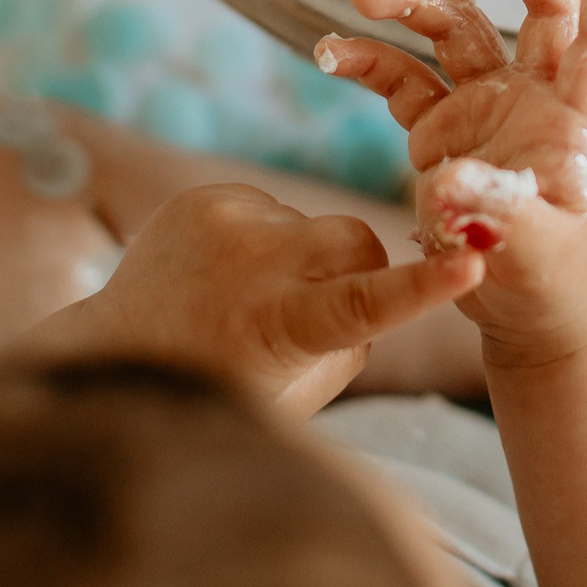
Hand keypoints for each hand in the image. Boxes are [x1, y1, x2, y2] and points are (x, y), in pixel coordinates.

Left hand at [26, 182, 481, 417]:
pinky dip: (263, 239)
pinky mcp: (204, 198)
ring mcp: (224, 222)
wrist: (115, 353)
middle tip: (324, 306)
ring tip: (245, 297)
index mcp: (282, 328)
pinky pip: (271, 209)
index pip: (367, 304)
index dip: (424, 285)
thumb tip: (379, 279)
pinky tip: (223, 275)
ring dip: (300, 256)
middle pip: (356, 240)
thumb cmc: (221, 388)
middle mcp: (252, 265)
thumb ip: (353, 337)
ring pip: (312, 224)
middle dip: (361, 267)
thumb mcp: (301, 389)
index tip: (471, 263)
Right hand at [314, 0, 586, 368]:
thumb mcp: (533, 256)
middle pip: (538, 8)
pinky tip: (330, 49)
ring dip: (415, 2)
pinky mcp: (442, 129)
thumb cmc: (551, 282)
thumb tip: (452, 183)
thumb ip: (498, 216)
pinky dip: (367, 60)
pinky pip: (401, 79)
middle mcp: (536, 97)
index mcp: (576, 119)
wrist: (528, 311)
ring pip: (456, 30)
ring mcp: (487, 105)